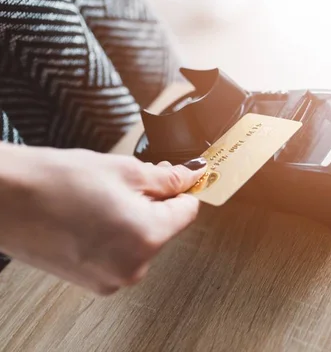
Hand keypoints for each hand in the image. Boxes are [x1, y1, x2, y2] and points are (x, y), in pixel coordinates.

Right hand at [0, 144, 205, 294]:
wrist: (2, 200)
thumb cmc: (53, 182)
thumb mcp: (124, 170)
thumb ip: (167, 178)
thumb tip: (191, 177)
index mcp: (147, 237)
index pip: (189, 211)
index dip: (185, 188)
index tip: (181, 176)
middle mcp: (133, 267)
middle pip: (165, 227)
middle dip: (156, 202)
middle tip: (132, 180)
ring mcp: (111, 278)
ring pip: (143, 240)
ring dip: (135, 218)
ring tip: (103, 198)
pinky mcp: (93, 281)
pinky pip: (121, 253)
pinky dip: (116, 234)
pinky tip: (92, 216)